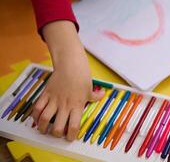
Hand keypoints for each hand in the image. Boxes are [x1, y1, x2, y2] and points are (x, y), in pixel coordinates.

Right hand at [31, 20, 103, 140]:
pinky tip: (37, 118)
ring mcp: (54, 99)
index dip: (71, 136)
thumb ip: (95, 95)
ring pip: (45, 119)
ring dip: (43, 127)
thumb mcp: (90, 87)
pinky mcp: (46, 93)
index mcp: (78, 105)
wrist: (70, 63)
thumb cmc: (82, 75)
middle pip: (57, 127)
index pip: (73, 126)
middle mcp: (65, 105)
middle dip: (56, 135)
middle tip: (57, 134)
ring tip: (44, 130)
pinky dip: (35, 115)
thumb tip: (102, 95)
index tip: (70, 138)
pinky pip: (37, 107)